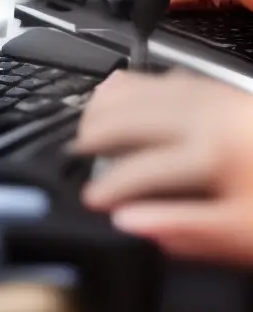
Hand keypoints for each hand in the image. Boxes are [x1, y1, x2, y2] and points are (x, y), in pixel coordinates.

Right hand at [75, 70, 252, 264]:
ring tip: (90, 114)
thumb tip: (131, 224)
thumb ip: (186, 230)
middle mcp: (212, 117)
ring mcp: (223, 100)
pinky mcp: (235, 94)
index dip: (108, 186)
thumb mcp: (245, 234)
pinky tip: (136, 87)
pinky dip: (147, 82)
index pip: (140, 169)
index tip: (90, 201)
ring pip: (153, 90)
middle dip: (98, 132)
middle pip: (137, 116)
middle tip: (76, 150)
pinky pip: (178, 78)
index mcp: (212, 152)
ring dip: (116, 101)